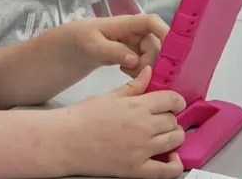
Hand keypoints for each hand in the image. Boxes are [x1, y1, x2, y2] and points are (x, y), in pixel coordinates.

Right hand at [59, 66, 186, 177]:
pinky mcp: (136, 169)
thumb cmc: (82, 117)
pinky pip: (167, 171)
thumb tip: (149, 72)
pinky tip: (172, 159)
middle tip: (160, 120)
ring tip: (162, 136)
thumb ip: (133, 86)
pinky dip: (175, 165)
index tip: (173, 104)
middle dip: (170, 119)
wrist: (66, 140)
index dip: (175, 101)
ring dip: (173, 137)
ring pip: (175, 140)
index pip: (172, 100)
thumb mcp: (109, 96)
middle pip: (173, 121)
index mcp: (137, 106)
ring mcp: (141, 149)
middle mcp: (143, 127)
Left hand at [69, 14, 167, 76]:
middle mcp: (133, 32)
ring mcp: (133, 43)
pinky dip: (138, 71)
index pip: (151, 22)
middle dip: (151, 60)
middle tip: (133, 71)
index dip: (165, 32)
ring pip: (152, 56)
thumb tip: (135, 60)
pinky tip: (123, 71)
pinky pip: (145, 63)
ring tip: (124, 71)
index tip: (172, 51)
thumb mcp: (91, 46)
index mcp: (125, 23)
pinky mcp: (131, 54)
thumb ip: (112, 51)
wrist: (67, 48)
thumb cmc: (78, 40)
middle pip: (156, 44)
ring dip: (144, 67)